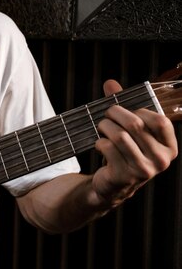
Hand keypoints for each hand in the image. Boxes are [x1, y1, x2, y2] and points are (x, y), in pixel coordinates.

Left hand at [92, 80, 177, 207]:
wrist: (113, 184)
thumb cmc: (124, 153)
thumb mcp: (130, 131)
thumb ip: (123, 106)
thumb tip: (110, 83)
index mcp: (169, 147)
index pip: (160, 120)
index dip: (140, 111)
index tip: (128, 111)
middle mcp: (161, 160)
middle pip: (135, 124)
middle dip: (115, 114)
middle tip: (106, 115)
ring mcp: (144, 170)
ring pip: (119, 136)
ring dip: (104, 127)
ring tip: (101, 128)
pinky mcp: (124, 176)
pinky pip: (107, 148)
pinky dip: (99, 142)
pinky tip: (100, 145)